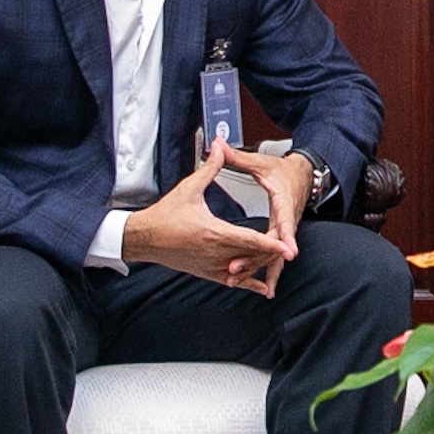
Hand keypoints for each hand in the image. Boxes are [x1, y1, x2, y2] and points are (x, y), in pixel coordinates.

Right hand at [121, 142, 295, 296]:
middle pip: (251, 256)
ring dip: (261, 265)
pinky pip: (233, 281)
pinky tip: (263, 286)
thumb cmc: (165, 215)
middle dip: (271, 254)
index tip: (287, 248)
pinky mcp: (206, 273)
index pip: (249, 240)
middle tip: (288, 249)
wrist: (144, 238)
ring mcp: (210, 265)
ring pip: (244, 270)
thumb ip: (210, 168)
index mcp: (212, 232)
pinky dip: (249, 283)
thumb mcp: (189, 188)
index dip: (271, 244)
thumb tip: (219, 146)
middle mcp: (213, 253)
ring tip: (277, 260)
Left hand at [219, 140, 314, 294]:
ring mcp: (284, 230)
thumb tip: (218, 145)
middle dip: (255, 258)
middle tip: (235, 267)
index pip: (285, 222)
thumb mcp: (261, 162)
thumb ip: (238, 156)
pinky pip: (274, 257)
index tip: (289, 251)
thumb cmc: (284, 170)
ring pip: (273, 255)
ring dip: (257, 268)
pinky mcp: (280, 237)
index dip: (286, 237)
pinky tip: (264, 289)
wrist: (303, 176)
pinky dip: (268, 272)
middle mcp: (286, 219)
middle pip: (273, 244)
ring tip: (236, 279)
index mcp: (283, 201)